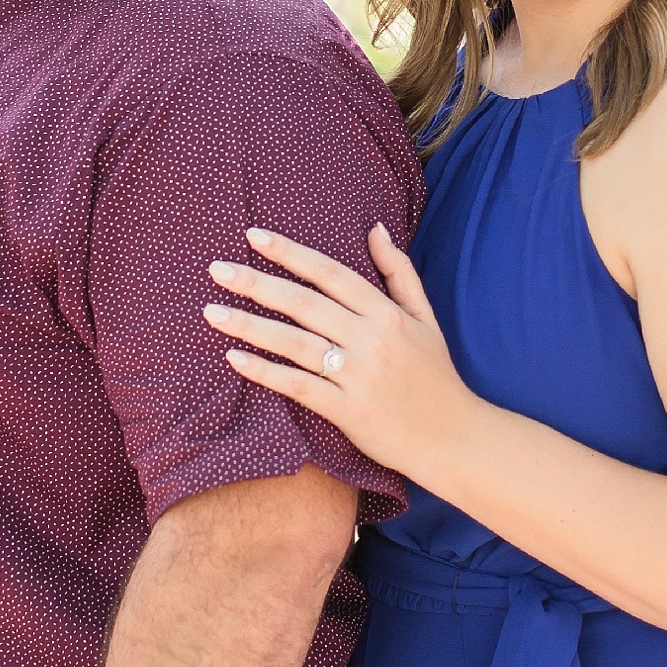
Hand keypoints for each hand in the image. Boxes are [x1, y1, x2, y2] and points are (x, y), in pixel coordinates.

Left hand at [204, 224, 476, 481]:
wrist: (454, 437)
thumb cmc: (435, 376)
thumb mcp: (425, 318)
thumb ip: (400, 273)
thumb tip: (375, 229)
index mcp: (387, 314)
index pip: (331, 273)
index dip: (291, 253)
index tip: (254, 237)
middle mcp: (372, 339)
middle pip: (305, 304)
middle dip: (257, 283)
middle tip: (216, 269)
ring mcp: (360, 375)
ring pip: (295, 343)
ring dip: (250, 326)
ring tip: (212, 312)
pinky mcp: (349, 410)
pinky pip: (300, 386)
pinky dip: (266, 372)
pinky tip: (235, 359)